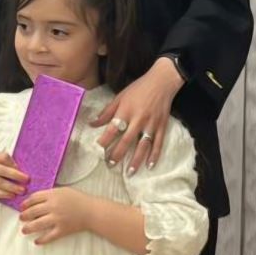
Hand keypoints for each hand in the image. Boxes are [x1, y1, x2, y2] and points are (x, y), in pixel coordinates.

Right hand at [0, 151, 26, 204]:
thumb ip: (9, 165)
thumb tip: (24, 171)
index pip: (3, 157)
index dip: (12, 162)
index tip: (20, 168)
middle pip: (3, 170)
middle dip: (16, 175)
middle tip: (28, 180)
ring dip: (12, 187)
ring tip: (22, 190)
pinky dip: (4, 194)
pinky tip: (12, 195)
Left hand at [18, 187, 92, 245]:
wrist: (92, 211)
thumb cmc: (78, 199)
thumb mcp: (63, 191)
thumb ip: (49, 194)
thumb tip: (36, 199)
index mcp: (52, 195)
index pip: (33, 198)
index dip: (25, 203)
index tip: (22, 207)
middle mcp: (53, 207)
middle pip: (32, 211)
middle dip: (24, 216)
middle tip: (21, 218)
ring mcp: (57, 219)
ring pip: (37, 225)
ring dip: (28, 228)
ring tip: (24, 230)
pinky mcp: (62, 230)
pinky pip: (49, 237)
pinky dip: (41, 240)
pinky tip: (37, 241)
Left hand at [92, 58, 183, 173]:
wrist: (162, 81)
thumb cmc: (138, 88)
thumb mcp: (120, 97)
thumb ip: (107, 111)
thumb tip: (92, 123)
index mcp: (126, 110)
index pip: (113, 128)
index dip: (105, 140)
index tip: (98, 149)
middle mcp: (138, 119)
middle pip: (127, 140)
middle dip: (118, 154)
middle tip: (110, 165)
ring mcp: (151, 124)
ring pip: (143, 145)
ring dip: (136, 160)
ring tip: (129, 172)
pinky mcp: (162, 126)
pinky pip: (158, 143)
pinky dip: (155, 155)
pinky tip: (150, 166)